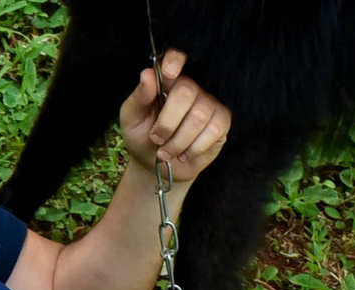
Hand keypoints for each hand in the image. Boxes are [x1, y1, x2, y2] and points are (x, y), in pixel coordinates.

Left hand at [119, 49, 229, 183]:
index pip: (177, 57)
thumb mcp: (132, 119)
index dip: (175, 59)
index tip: (169, 72)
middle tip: (156, 139)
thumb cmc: (143, 137)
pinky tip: (184, 154)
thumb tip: (146, 74)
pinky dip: (194, 148)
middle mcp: (192, 87)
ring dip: (178, 141)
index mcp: (168, 81)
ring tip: (166, 152)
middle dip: (167, 122)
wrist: (157, 167)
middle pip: (186, 91)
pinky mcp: (222, 122)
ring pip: (199, 115)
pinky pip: (213, 130)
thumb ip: (139, 98)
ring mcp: (210, 103)